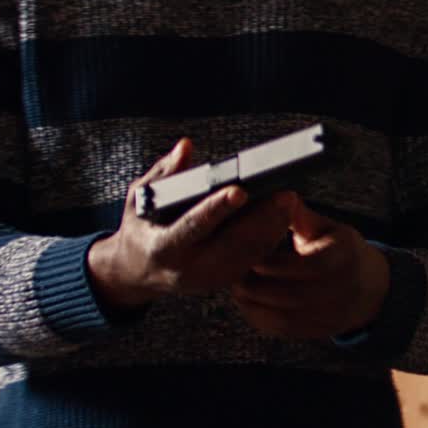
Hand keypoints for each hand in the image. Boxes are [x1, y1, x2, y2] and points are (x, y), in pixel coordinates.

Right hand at [87, 138, 296, 311]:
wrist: (137, 272)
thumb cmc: (140, 228)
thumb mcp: (139, 199)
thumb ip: (164, 173)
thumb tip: (186, 147)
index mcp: (163, 247)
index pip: (193, 226)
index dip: (217, 209)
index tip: (239, 190)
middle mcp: (188, 268)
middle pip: (232, 244)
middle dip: (261, 219)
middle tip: (286, 195)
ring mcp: (208, 278)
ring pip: (247, 254)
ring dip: (272, 229)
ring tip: (290, 201)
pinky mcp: (223, 280)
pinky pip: (251, 260)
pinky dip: (269, 239)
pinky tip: (283, 217)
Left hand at [230, 194, 388, 339]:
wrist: (368, 289)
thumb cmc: (341, 251)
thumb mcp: (327, 227)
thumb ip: (299, 215)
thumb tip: (276, 197)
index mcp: (344, 258)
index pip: (308, 266)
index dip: (275, 263)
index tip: (249, 253)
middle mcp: (340, 291)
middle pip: (290, 295)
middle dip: (256, 282)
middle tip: (230, 267)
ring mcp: (328, 317)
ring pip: (280, 316)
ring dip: (252, 300)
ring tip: (235, 281)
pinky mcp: (313, 332)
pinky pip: (279, 328)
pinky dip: (257, 314)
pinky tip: (246, 298)